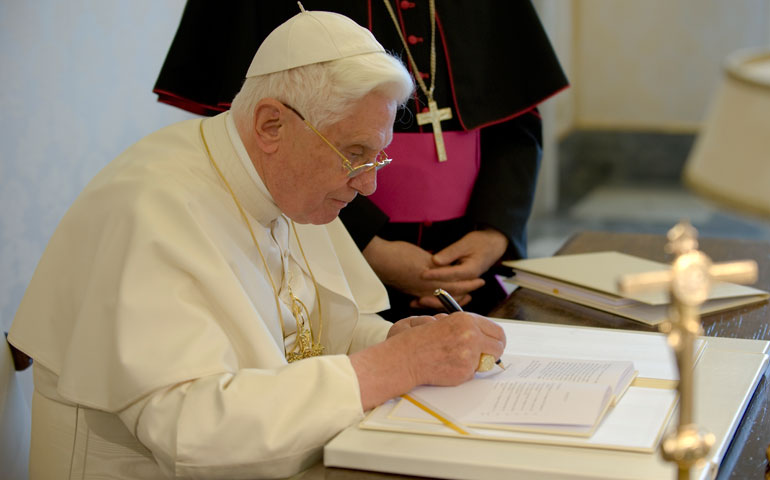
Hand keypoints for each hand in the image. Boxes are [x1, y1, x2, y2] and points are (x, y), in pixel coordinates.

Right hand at [350, 312, 505, 409]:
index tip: (493, 343)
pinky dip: (464, 371)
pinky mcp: (464, 372)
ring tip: (459, 359)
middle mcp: (471, 336)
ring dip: (478, 362)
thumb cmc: (417, 339)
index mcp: (465, 320)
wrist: (404, 358)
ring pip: (488, 362)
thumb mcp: (441, 320)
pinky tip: (448, 366)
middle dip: (493, 352)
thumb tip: (482, 332)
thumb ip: (463, 324)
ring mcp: (469, 355)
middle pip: (499, 347)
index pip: (496, 331)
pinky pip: (473, 373)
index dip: (496, 339)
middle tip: (484, 355)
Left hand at [362, 236, 483, 303]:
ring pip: (452, 289)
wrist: (380, 259)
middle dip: (465, 296)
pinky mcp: (427, 271)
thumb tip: (426, 282)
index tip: (465, 299)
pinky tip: (469, 273)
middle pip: (449, 298)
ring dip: (468, 286)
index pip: (440, 303)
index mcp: (419, 294)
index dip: (454, 303)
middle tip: (476, 291)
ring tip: (479, 282)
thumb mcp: (406, 281)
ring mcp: (426, 282)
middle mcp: (424, 292)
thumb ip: (418, 284)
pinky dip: (462, 276)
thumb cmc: (391, 266)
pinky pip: (449, 277)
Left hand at [411, 229, 508, 308]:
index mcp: (471, 270)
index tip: (422, 274)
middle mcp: (468, 281)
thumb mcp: (465, 244)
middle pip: (449, 292)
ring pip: (448, 297)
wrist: (493, 246)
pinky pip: (449, 296)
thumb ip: (450, 253)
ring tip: (416, 303)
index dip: (436, 275)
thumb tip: (435, 261)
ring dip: (433, 301)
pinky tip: (420, 301)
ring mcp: (465, 284)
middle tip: (416, 298)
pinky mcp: (461, 285)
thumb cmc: (480, 242)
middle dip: (432, 295)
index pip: (451, 274)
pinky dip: (436, 300)